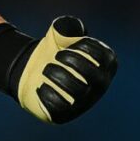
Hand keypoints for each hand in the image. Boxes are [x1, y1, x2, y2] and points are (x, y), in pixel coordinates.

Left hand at [0, 15, 116, 123]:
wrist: (34, 69)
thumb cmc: (55, 48)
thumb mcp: (60, 32)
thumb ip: (68, 26)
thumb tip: (73, 30)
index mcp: (105, 65)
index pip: (104, 57)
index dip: (85, 47)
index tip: (69, 43)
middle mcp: (99, 85)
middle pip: (92, 77)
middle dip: (72, 61)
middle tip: (56, 55)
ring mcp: (84, 102)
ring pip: (76, 92)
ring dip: (57, 75)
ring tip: (46, 69)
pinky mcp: (66, 114)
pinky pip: (59, 107)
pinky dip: (47, 93)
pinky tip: (40, 86)